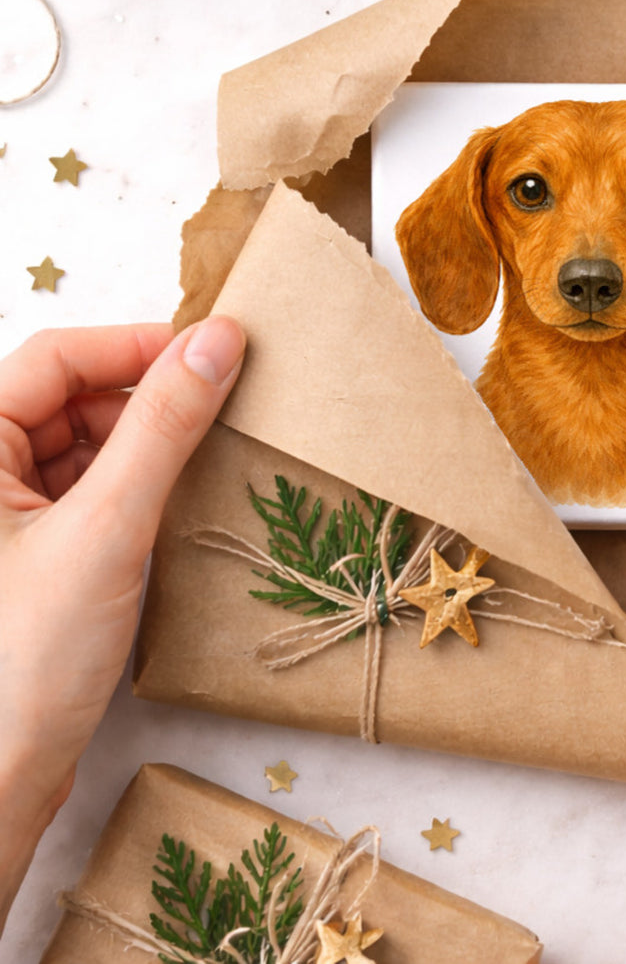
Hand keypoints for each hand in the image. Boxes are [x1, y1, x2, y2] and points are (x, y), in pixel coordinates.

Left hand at [0, 319, 244, 931]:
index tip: (217, 350)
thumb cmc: (23, 660)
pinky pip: (92, 489)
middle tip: (226, 401)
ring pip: (86, 444)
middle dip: (148, 395)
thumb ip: (164, 427)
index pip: (55, 358)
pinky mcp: (35, 553)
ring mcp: (6, 517)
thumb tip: (218, 341)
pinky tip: (181, 499)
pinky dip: (139, 484)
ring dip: (148, 441)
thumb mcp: (107, 527)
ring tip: (212, 451)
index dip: (136, 345)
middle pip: (71, 397)